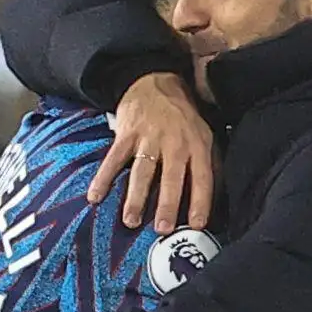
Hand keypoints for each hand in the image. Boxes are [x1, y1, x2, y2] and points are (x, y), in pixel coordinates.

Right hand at [86, 72, 214, 233]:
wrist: (155, 82)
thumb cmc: (182, 117)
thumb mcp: (204, 135)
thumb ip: (209, 164)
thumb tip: (216, 198)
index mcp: (197, 145)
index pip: (202, 177)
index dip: (200, 201)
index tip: (196, 224)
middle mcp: (174, 143)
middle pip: (171, 177)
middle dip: (167, 204)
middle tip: (162, 228)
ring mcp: (149, 137)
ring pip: (142, 171)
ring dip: (136, 197)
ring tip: (131, 221)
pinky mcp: (127, 133)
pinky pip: (113, 159)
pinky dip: (103, 178)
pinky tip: (95, 197)